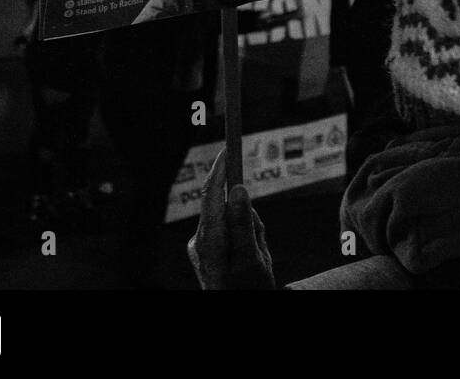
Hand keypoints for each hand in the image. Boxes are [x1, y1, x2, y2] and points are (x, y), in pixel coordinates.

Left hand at [187, 147, 274, 289]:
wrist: (239, 311)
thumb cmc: (247, 289)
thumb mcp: (252, 258)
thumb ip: (244, 223)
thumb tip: (237, 188)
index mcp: (210, 241)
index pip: (213, 195)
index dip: (221, 170)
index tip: (228, 148)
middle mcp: (201, 240)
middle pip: (225, 207)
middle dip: (247, 216)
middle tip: (258, 242)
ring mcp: (203, 246)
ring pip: (230, 219)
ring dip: (248, 229)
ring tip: (256, 258)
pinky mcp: (208, 250)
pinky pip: (230, 231)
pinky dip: (244, 237)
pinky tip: (249, 259)